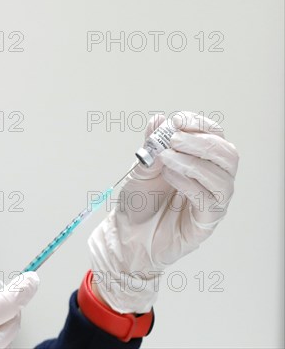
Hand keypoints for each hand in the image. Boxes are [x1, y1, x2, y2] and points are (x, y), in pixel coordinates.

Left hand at [88, 111, 238, 313]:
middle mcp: (211, 178)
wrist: (127, 234)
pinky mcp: (207, 221)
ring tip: (166, 159)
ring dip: (194, 162)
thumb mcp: (141, 168)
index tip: (177, 121)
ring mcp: (212, 200)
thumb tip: (159, 120)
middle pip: (227, 153)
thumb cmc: (138, 203)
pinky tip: (170, 177)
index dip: (199, 125)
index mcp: (198, 160)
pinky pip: (210, 200)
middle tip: (173, 140)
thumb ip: (152, 145)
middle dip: (200, 142)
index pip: (214, 135)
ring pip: (223, 176)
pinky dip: (190, 183)